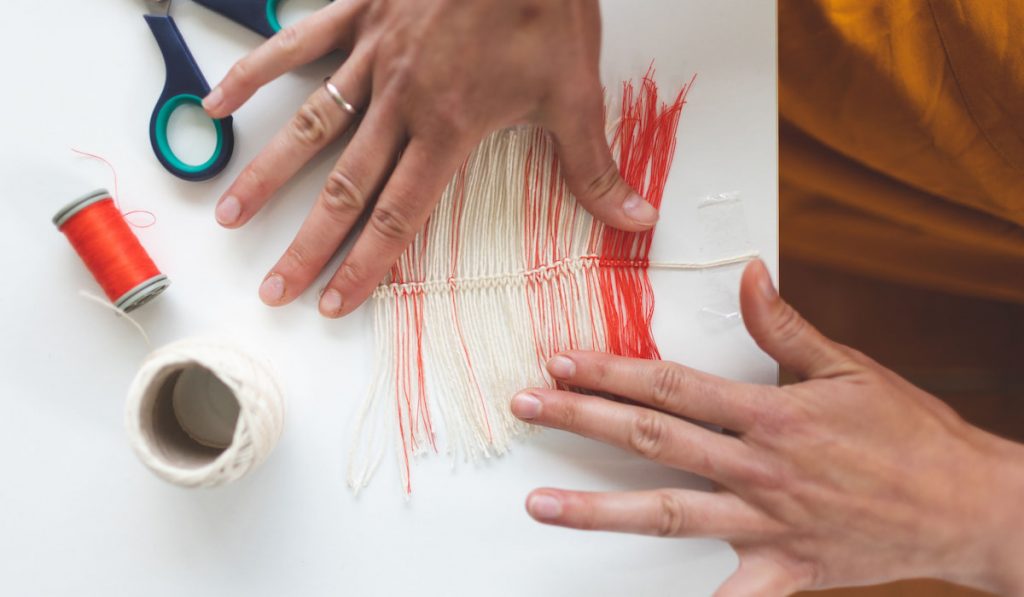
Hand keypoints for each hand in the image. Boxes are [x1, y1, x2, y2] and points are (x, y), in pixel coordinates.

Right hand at [204, 0, 657, 316]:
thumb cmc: (545, 5)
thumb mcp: (575, 91)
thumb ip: (593, 166)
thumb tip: (635, 221)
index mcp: (449, 128)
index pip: (399, 214)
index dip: (366, 265)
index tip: (334, 302)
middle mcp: (401, 102)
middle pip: (344, 188)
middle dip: (309, 245)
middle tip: (274, 288)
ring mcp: (372, 58)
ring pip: (310, 128)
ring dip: (268, 177)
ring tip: (232, 217)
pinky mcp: (358, 15)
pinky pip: (297, 46)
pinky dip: (256, 73)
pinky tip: (218, 102)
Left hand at [511, 260, 1023, 595]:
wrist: (967, 505)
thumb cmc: (911, 433)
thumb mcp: (851, 367)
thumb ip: (787, 327)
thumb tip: (748, 275)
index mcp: (772, 413)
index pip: (671, 385)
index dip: (610, 371)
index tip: (562, 362)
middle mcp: (761, 467)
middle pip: (652, 439)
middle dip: (581, 420)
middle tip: (526, 407)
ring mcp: (769, 521)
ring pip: (668, 513)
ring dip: (598, 508)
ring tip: (540, 502)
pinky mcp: (787, 567)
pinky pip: (733, 596)